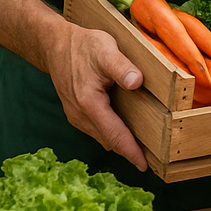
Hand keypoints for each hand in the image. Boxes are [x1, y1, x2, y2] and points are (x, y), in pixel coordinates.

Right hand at [47, 23, 147, 170]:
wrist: (56, 45)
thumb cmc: (84, 46)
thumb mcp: (106, 50)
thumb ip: (122, 67)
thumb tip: (136, 82)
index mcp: (89, 103)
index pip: (114, 134)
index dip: (130, 151)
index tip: (144, 165)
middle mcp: (80, 115)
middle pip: (109, 140)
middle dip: (129, 151)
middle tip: (154, 160)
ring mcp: (77, 115)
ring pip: (103, 137)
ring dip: (121, 144)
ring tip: (144, 150)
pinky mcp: (77, 112)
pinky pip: (97, 129)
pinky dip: (112, 134)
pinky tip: (126, 132)